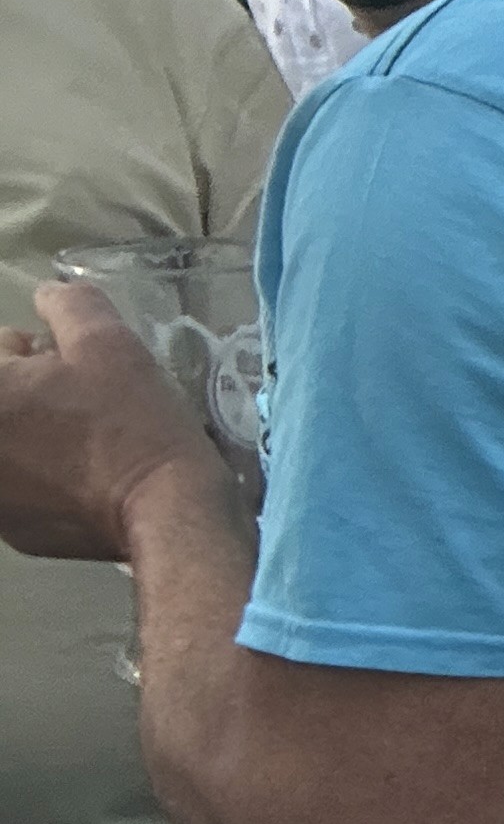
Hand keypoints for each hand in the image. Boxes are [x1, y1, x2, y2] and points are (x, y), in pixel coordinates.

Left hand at [0, 286, 224, 561]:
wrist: (166, 512)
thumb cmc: (132, 422)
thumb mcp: (110, 343)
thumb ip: (69, 304)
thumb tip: (47, 294)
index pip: (0, 350)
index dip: (30, 352)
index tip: (64, 365)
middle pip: (1, 399)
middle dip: (25, 392)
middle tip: (77, 402)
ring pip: (8, 444)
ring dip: (29, 433)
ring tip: (81, 442)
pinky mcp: (9, 529)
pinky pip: (17, 488)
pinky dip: (39, 479)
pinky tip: (82, 481)